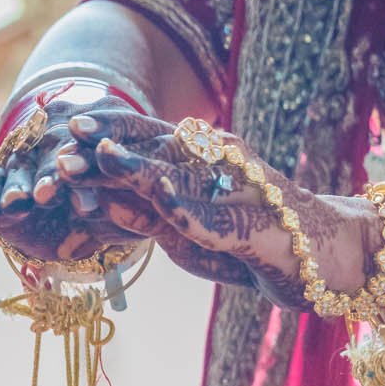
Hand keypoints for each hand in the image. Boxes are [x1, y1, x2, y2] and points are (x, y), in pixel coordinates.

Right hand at [0, 89, 161, 268]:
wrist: (79, 225)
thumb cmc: (122, 211)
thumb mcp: (139, 209)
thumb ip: (145, 203)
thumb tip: (157, 191)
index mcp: (94, 135)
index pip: (92, 140)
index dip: (86, 155)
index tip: (83, 170)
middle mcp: (55, 140)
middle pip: (49, 150)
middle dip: (49, 172)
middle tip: (48, 194)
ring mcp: (25, 159)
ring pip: (18, 165)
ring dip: (17, 185)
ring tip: (17, 204)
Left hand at [59, 110, 384, 309]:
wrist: (318, 260)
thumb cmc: (248, 243)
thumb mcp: (186, 234)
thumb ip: (147, 217)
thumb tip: (103, 204)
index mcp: (199, 162)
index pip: (146, 139)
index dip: (107, 132)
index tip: (66, 125)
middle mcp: (217, 166)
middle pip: (155, 150)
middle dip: (109, 145)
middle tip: (68, 142)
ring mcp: (237, 194)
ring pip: (181, 178)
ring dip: (138, 169)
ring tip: (103, 159)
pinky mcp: (256, 229)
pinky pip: (219, 220)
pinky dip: (191, 211)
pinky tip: (166, 201)